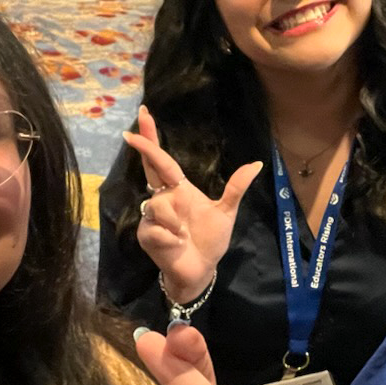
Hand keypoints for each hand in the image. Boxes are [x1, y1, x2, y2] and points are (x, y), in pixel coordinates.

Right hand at [123, 105, 260, 302]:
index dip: (152, 138)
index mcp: (179, 189)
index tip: (144, 114)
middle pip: (151, 169)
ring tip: (184, 235)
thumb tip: (256, 163)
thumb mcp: (226, 211)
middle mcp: (162, 198)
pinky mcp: (146, 234)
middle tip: (130, 135)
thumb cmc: (210, 241)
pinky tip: (177, 245)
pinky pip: (157, 228)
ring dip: (176, 221)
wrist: (201, 270)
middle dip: (144, 149)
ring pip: (159, 205)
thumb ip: (236, 187)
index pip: (164, 160)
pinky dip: (172, 237)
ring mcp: (151, 216)